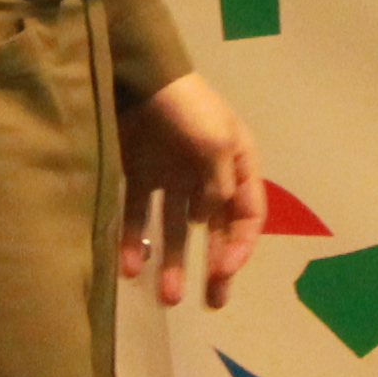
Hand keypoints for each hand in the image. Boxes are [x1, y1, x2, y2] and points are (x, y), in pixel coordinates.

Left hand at [116, 71, 263, 309]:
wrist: (136, 73)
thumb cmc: (186, 107)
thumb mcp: (216, 142)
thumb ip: (220, 185)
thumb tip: (211, 221)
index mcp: (237, 163)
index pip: (247, 214)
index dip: (240, 245)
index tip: (224, 269)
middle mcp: (208, 175)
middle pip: (215, 229)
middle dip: (215, 267)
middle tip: (211, 303)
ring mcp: (173, 176)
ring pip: (177, 230)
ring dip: (174, 263)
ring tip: (167, 298)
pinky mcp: (139, 175)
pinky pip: (140, 216)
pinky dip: (136, 242)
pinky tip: (130, 267)